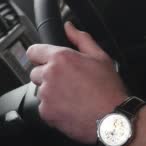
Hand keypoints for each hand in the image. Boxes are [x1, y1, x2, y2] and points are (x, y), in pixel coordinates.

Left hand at [26, 22, 127, 143]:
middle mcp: (49, 75)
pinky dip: (54, 108)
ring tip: (72, 95)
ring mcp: (46, 95)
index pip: (33, 51)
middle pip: (35, 72)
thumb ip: (81, 38)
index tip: (47, 60)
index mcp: (61, 58)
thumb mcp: (100, 57)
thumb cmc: (108, 89)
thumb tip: (69, 27)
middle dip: (48, 75)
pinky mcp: (46, 112)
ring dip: (51, 92)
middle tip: (68, 81)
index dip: (41, 55)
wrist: (112, 118)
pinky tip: (71, 106)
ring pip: (40, 91)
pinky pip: (44, 107)